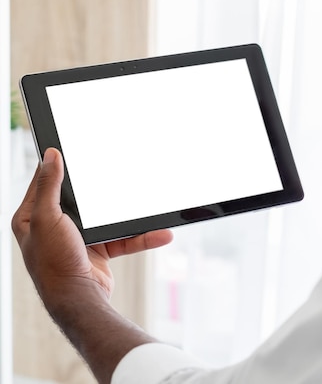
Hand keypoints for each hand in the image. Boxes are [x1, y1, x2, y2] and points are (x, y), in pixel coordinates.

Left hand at [12, 147, 173, 305]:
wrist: (78, 301)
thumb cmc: (54, 264)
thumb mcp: (48, 218)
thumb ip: (50, 186)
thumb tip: (50, 155)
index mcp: (32, 217)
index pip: (45, 182)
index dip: (59, 165)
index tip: (77, 150)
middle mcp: (54, 227)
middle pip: (82, 199)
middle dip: (103, 189)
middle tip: (118, 171)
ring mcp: (78, 240)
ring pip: (108, 219)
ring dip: (130, 217)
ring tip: (148, 206)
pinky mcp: (99, 251)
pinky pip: (124, 239)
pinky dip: (142, 237)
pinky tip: (160, 233)